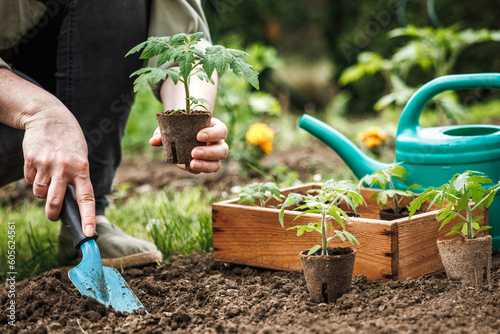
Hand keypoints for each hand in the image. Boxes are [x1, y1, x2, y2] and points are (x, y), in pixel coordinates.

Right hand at [0, 70, 95, 236]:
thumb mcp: (81, 157)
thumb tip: (71, 203)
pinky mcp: (31, 161)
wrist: (49, 117)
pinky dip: (34, 178)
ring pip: (40, 193)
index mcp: (82, 168)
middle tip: (54, 217)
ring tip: (48, 176)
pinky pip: (30, 181)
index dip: (88, 217)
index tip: (89, 233)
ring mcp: (47, 165)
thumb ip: (77, 178)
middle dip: (53, 214)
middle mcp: (65, 168)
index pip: (86, 198)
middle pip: (55, 202)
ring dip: (43, 192)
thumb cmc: (69, 141)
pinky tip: (40, 164)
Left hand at [149, 117, 227, 172]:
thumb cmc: (182, 125)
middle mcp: (218, 143)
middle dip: (209, 153)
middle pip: (222, 150)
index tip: (198, 136)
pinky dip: (196, 169)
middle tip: (193, 152)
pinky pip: (206, 170)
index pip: (221, 131)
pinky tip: (186, 166)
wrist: (184, 131)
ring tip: (191, 163)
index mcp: (215, 128)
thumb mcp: (174, 124)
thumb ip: (164, 132)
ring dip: (205, 165)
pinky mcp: (207, 165)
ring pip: (217, 164)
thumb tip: (153, 141)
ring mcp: (214, 156)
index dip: (213, 134)